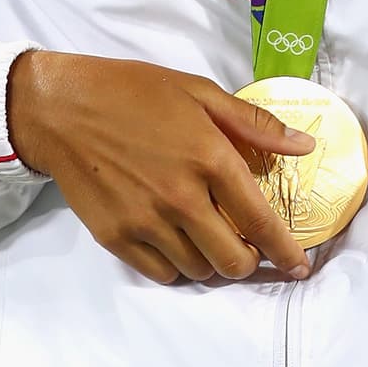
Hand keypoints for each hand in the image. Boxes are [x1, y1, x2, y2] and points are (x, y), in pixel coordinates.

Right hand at [6, 49, 316, 283]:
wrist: (62, 108)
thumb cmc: (133, 92)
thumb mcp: (199, 92)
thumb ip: (255, 124)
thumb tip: (305, 146)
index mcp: (209, 158)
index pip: (260, 221)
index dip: (285, 251)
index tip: (298, 266)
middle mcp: (181, 198)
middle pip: (233, 261)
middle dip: (250, 261)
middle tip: (248, 247)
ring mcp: (146, 222)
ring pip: (199, 270)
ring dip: (213, 262)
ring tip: (209, 238)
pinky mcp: (116, 238)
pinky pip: (162, 273)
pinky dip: (178, 266)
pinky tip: (177, 242)